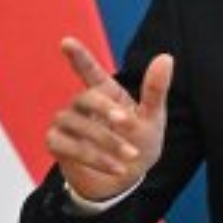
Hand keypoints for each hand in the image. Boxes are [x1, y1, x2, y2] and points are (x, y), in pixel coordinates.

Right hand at [45, 37, 173, 201]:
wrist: (126, 180)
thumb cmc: (140, 142)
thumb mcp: (153, 118)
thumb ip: (155, 89)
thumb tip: (166, 57)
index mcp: (105, 92)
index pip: (88, 69)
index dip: (78, 56)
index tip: (66, 41)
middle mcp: (82, 103)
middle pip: (85, 97)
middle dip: (105, 109)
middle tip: (126, 123)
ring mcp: (67, 122)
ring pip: (77, 124)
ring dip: (106, 141)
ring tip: (131, 156)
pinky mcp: (57, 144)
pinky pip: (67, 146)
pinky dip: (93, 158)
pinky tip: (116, 168)